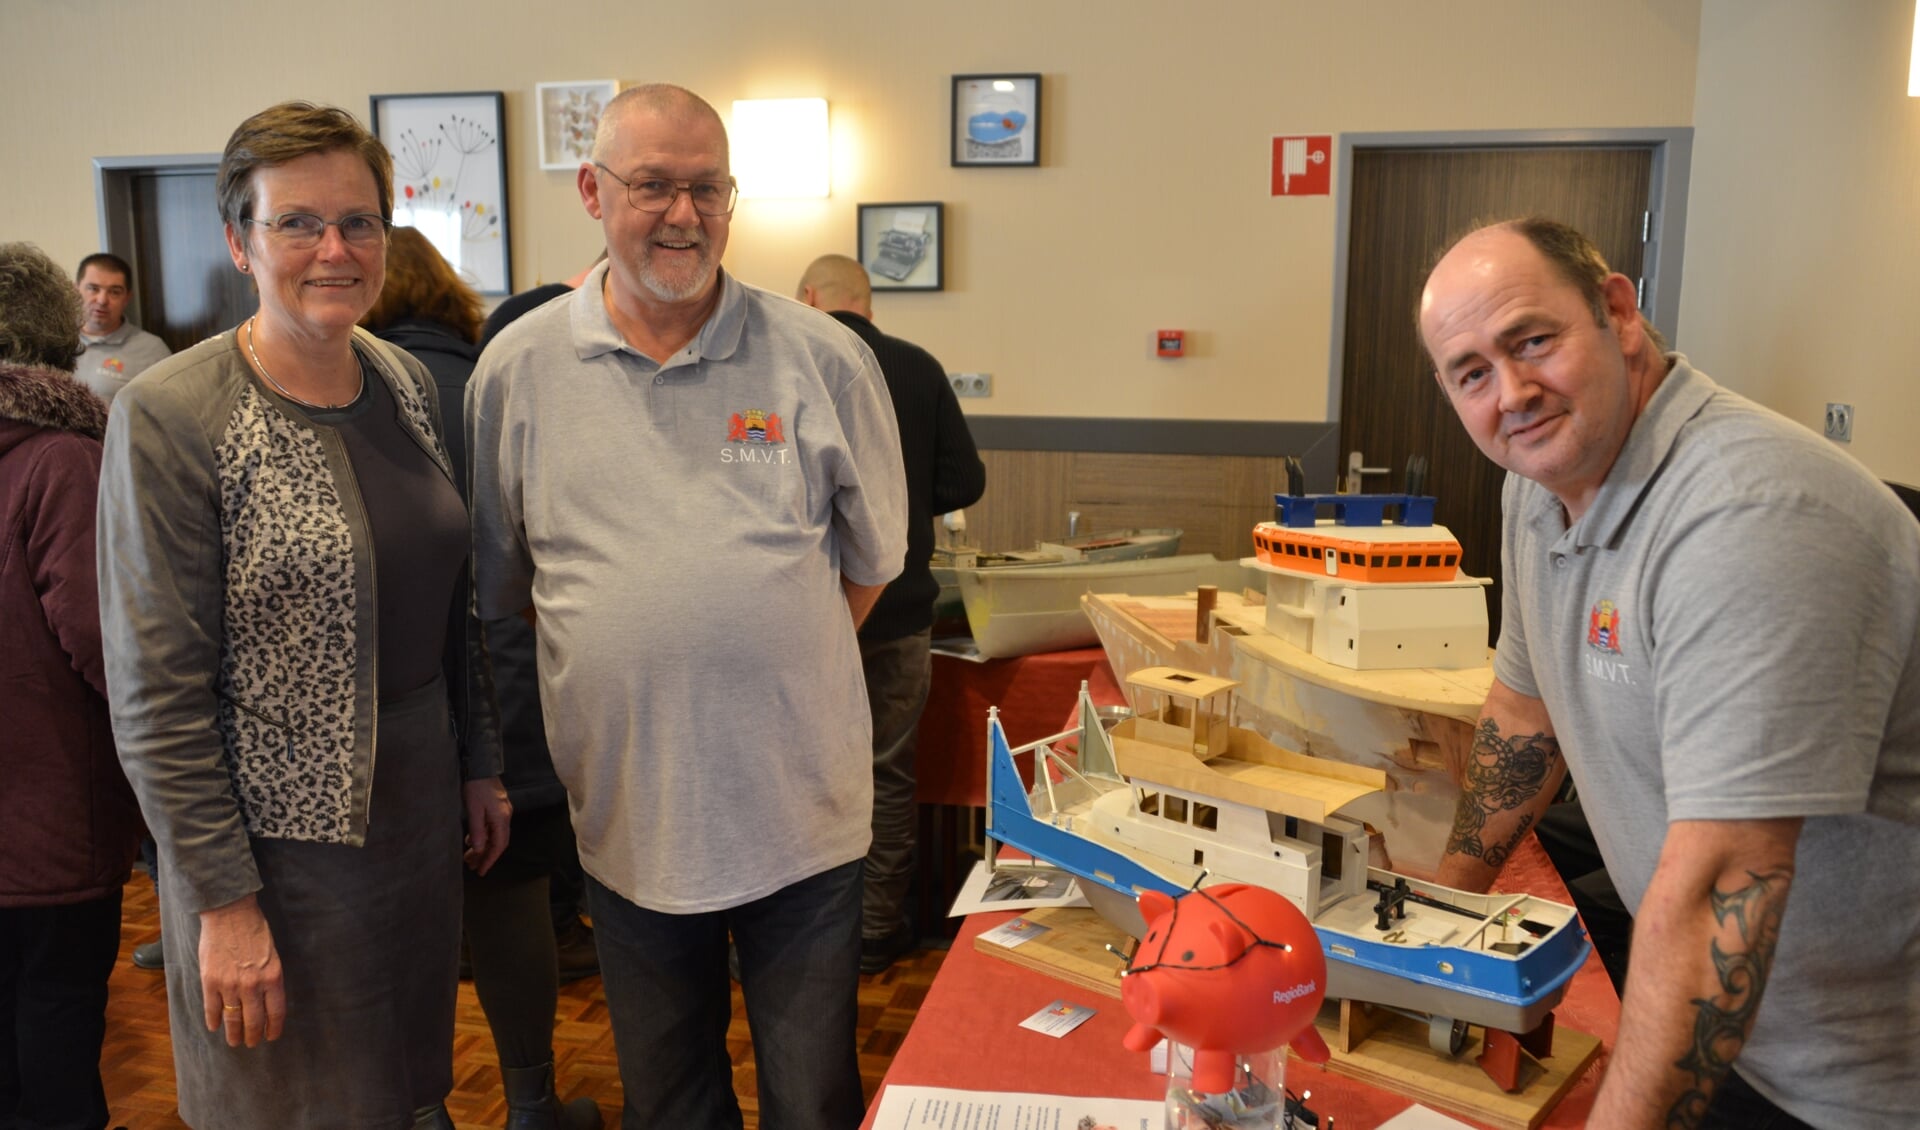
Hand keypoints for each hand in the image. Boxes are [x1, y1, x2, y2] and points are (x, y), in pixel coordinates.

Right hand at [198, 893, 285, 1046]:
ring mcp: (230, 985)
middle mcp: (253, 985)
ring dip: (233, 1033)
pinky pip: (212, 1008)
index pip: (276, 1012)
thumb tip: (267, 1002)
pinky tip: (214, 1027)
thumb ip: (270, 979)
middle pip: (254, 1020)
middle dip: (253, 1035)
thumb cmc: (255, 931)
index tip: (271, 1037)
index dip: (273, 1028)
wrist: (230, 914)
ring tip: (234, 1041)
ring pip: (232, 1018)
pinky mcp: (210, 981)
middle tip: (251, 1043)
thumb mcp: (272, 955)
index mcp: (273, 977)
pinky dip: (213, 1020)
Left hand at [463, 775, 511, 874]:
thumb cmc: (476, 787)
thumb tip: (479, 850)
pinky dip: (483, 836)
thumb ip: (477, 831)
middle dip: (485, 856)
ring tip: (469, 856)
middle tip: (472, 867)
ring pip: (494, 835)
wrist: (481, 766)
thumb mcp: (474, 810)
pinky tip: (471, 839)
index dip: (490, 860)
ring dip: (483, 846)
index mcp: (501, 819)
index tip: (481, 871)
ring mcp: (502, 811)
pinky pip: (492, 827)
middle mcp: (505, 816)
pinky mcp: (497, 807)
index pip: (498, 846)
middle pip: (498, 842)